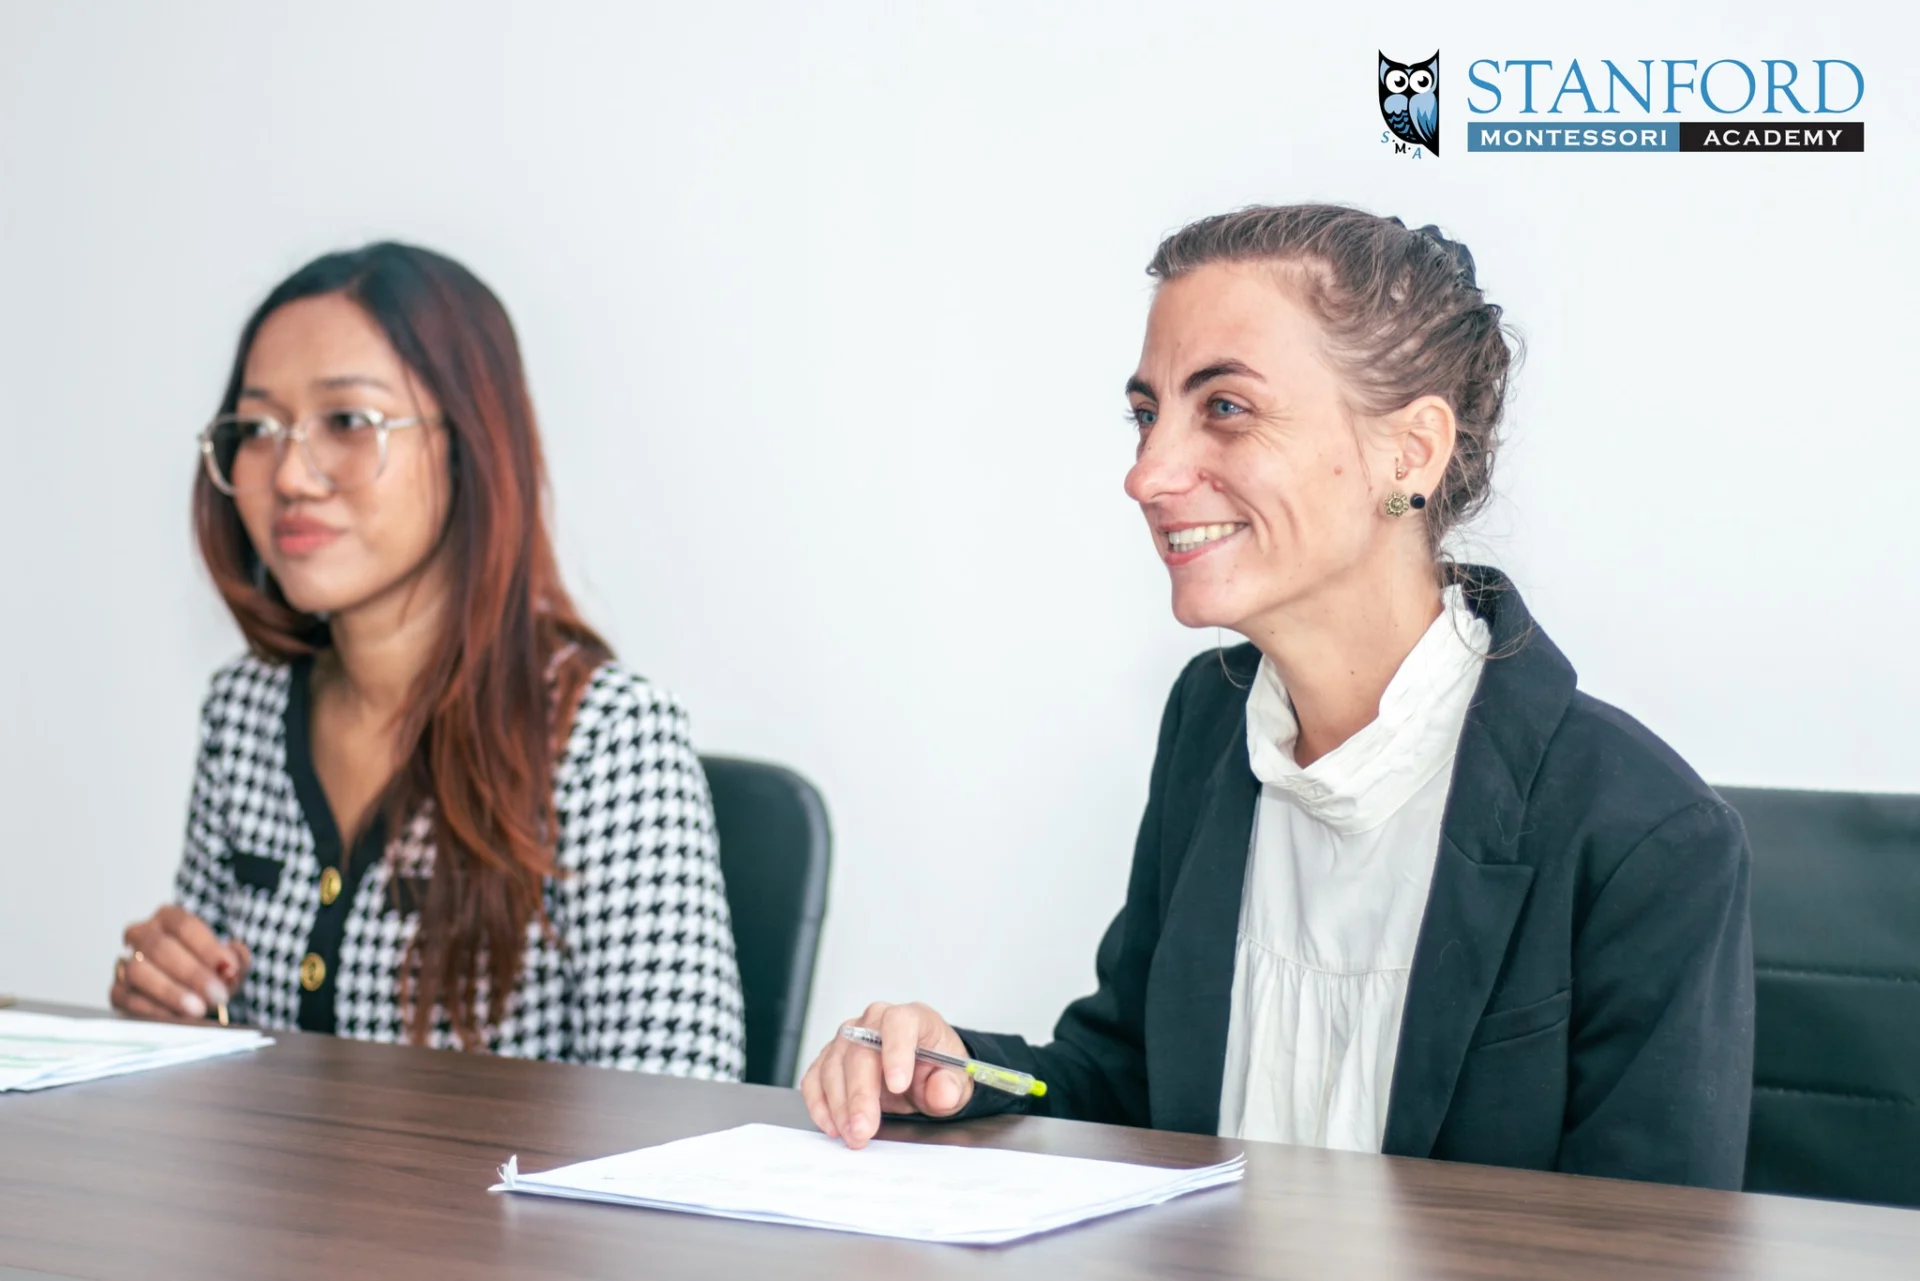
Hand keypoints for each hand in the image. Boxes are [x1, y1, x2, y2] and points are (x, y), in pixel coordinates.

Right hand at [109, 905, 250, 1021]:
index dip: (207, 948)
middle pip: (160, 948)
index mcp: (169, 918)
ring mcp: (125, 961)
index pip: (185, 926)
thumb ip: (236, 960)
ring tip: (197, 1009)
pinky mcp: (116, 990)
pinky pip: (126, 998)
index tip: (228, 969)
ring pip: (138, 971)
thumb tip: (230, 967)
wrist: (191, 994)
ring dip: (170, 992)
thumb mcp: (230, 963)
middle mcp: (142, 934)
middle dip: (192, 974)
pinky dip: (152, 1010)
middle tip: (216, 996)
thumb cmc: (210, 972)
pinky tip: (175, 1018)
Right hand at [800, 1001, 973, 1148]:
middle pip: (860, 1051)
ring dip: (839, 1105)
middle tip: (864, 1129)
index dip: (896, 1051)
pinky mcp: (831, 1057)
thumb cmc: (938, 1069)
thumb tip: (941, 1092)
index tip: (898, 1086)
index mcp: (912, 1018)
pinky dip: (820, 1103)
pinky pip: (816, 1077)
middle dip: (860, 1095)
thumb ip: (950, 1086)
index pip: (899, 1023)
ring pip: (833, 1066)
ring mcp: (849, 1037)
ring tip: (853, 1135)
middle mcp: (875, 1021)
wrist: (924, 1070)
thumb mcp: (957, 1081)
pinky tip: (832, 1125)